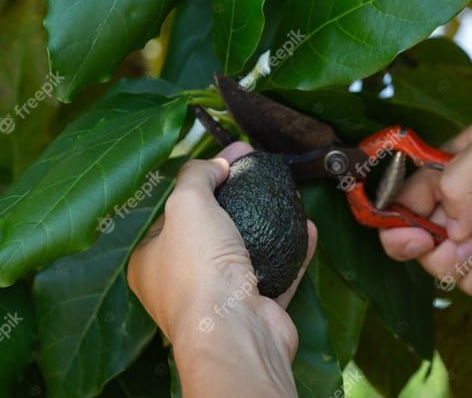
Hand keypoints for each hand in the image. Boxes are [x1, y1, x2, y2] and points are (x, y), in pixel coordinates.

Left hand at [127, 142, 316, 397]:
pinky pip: (276, 271)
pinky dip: (291, 249)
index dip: (205, 177)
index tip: (234, 155)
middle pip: (213, 227)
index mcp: (152, 260)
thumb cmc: (198, 265)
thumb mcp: (186, 204)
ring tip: (286, 193)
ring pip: (246, 250)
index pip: (176, 211)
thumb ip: (196, 176)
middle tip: (259, 167)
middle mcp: (182, 282)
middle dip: (238, 196)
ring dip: (268, 222)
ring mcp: (221, 298)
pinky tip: (307, 228)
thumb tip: (214, 165)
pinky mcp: (256, 307)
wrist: (235, 328)